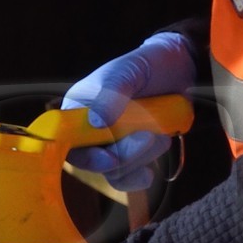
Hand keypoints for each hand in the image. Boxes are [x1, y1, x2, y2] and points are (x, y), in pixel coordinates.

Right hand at [63, 31, 196, 190]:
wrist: (176, 70)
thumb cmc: (145, 65)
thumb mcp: (126, 73)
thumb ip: (110, 95)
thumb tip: (95, 122)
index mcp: (79, 108)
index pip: (67, 140)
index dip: (85, 155)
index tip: (109, 157)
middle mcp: (90, 130)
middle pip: (95, 162)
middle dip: (125, 155)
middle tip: (149, 136)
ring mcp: (110, 145)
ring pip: (116, 171)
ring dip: (141, 158)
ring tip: (161, 134)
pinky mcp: (131, 155)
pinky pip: (128, 177)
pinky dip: (140, 177)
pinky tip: (150, 171)